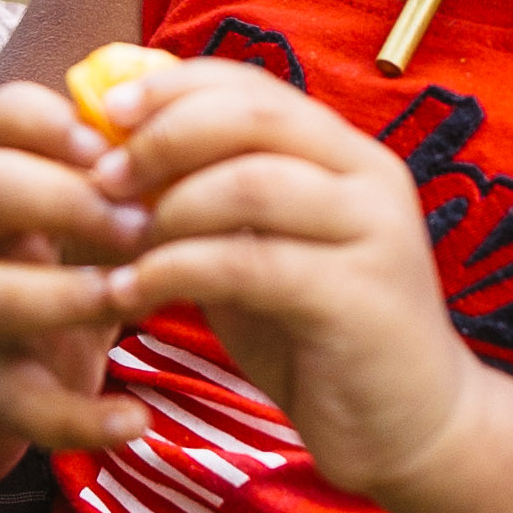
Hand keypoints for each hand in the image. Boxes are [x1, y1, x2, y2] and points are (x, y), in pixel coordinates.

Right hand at [0, 79, 157, 453]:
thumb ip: (147, 158)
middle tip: (138, 225)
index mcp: (18, 171)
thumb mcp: (104, 196)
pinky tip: (136, 419)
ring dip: (62, 294)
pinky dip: (79, 417)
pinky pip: (21, 403)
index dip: (56, 120)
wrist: (17, 347)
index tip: (117, 146)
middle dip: (62, 197)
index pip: (5, 112)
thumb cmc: (83, 251)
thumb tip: (227, 105)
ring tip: (135, 299)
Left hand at [89, 61, 468, 501]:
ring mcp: (373, 234)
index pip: (252, 86)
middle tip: (103, 178)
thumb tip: (116, 152)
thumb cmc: (317, 334)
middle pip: (252, 117)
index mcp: (346, 153)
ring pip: (252, 183)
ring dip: (169, 208)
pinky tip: (133, 293)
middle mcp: (370, 176)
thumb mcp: (257, 250)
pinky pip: (250, 263)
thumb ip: (209, 199)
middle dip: (163, 137)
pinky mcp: (359, 298)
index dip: (172, 88)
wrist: (409, 426)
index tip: (105, 113)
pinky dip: (177, 270)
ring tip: (119, 244)